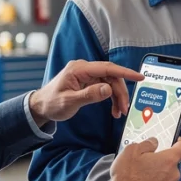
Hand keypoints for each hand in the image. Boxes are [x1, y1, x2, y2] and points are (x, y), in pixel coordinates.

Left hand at [29, 60, 143, 124]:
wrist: (41, 107)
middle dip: (120, 93)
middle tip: (124, 109)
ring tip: (119, 112)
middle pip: (111, 77)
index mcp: (79, 69)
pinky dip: (111, 98)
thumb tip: (108, 89)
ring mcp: (87, 76)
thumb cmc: (51, 103)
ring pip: (110, 83)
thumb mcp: (69, 102)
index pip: (107, 68)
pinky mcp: (89, 82)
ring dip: (117, 97)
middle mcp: (84, 69)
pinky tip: (113, 110)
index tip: (139, 77)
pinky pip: (105, 88)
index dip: (125, 72)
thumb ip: (89, 95)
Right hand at [110, 137, 180, 180]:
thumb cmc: (127, 175)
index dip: (180, 142)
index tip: (174, 142)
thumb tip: (154, 143)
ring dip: (159, 173)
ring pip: (167, 176)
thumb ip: (147, 144)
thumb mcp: (132, 151)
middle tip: (148, 160)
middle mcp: (173, 174)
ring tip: (142, 174)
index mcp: (169, 160)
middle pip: (173, 163)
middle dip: (162, 160)